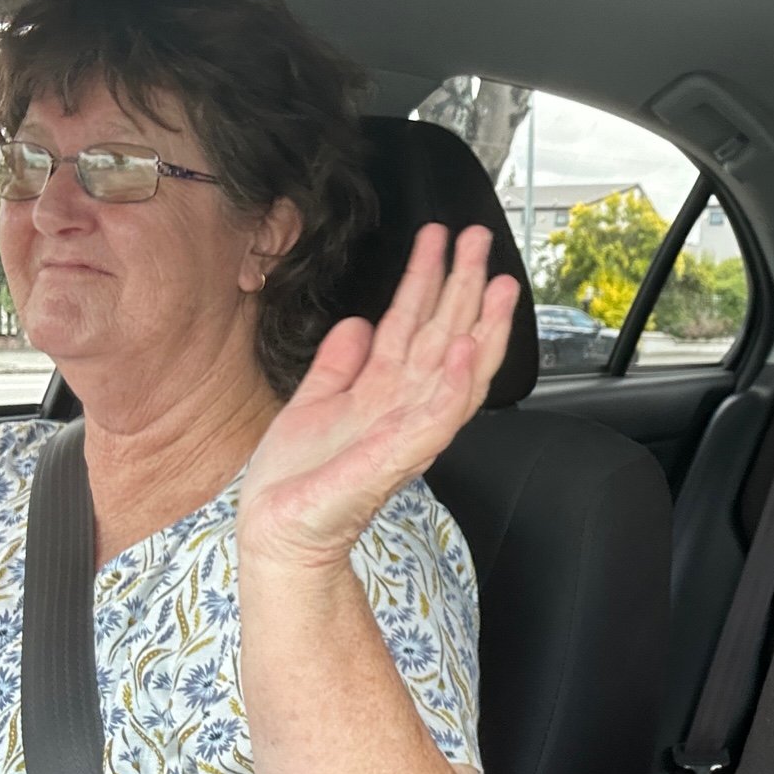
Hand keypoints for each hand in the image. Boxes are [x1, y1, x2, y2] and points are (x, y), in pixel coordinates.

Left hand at [238, 223, 518, 569]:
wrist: (278, 534)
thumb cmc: (295, 482)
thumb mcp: (312, 403)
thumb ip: (338, 364)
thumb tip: (358, 323)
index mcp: (382, 392)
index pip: (413, 326)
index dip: (428, 280)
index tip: (442, 240)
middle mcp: (400, 407)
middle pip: (444, 336)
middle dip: (463, 286)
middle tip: (479, 238)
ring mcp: (403, 432)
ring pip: (455, 370)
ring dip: (480, 326)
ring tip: (495, 284)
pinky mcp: (394, 459)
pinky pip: (434, 418)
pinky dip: (454, 385)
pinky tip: (469, 351)